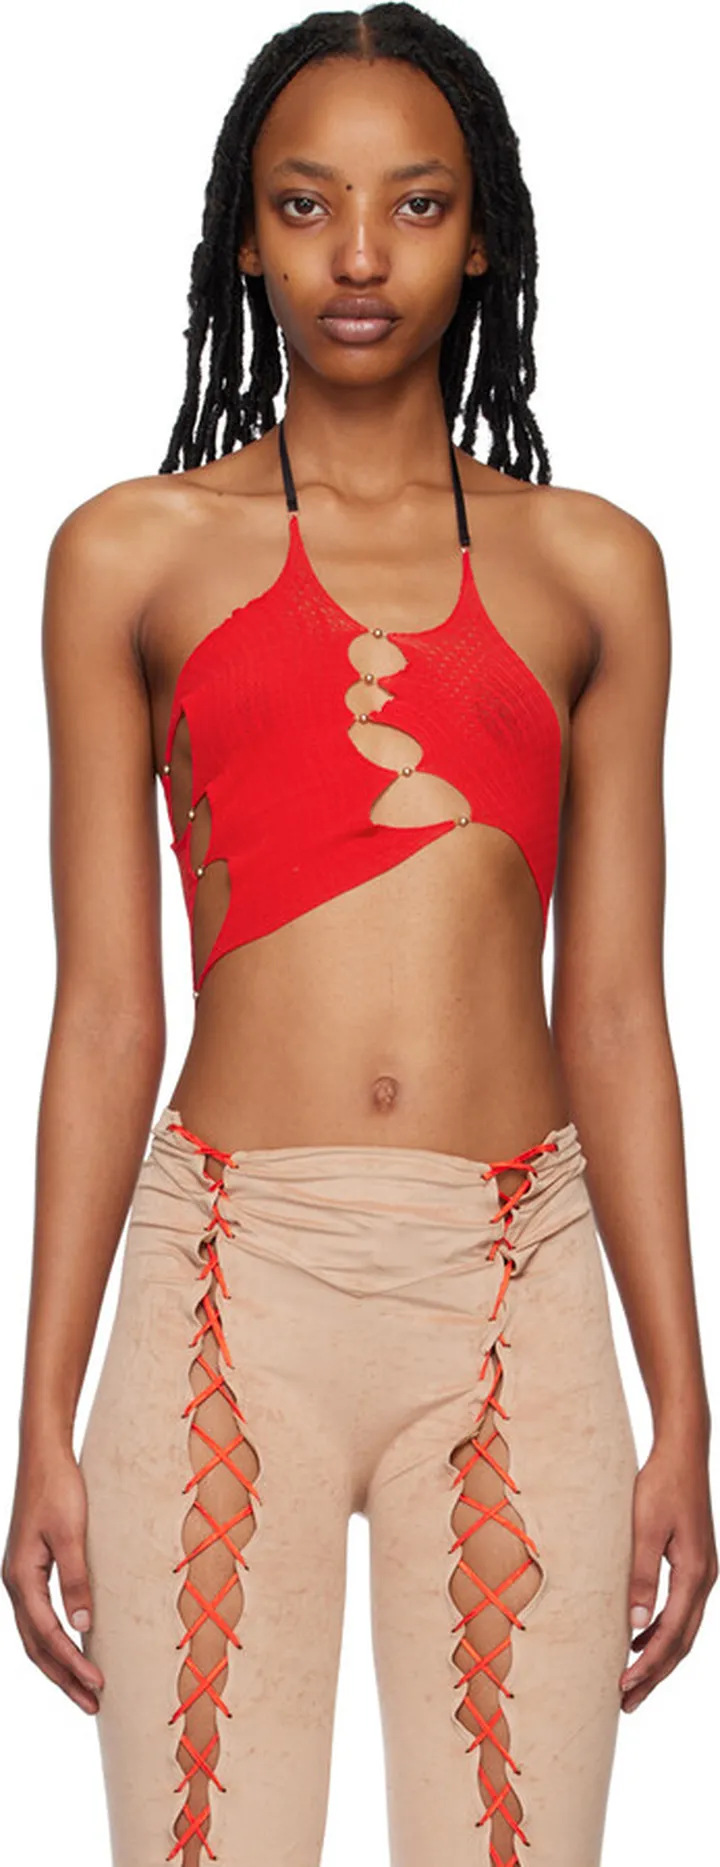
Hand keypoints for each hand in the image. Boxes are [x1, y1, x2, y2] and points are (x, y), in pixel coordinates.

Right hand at [2, 1440, 104, 1713]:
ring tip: (85, 1688)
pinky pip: (37, 1617)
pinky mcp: (28, 1569)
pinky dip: (53, 1641)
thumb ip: (76, 1580)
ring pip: (34, 1636)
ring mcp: (19, 1577)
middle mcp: (15, 1583)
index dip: (73, 1663)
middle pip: (36, 1646)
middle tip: (93, 1704)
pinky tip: (72, 1647)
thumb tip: (83, 1626)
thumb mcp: (71, 1533)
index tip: (99, 1684)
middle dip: (63, 1677)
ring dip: (58, 1664)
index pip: (48, 1636)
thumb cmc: (58, 1488)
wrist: (43, 1454)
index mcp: (21, 1578)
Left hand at [619, 1434, 717, 1711]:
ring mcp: (703, 1573)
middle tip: (626, 1703)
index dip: (647, 1665)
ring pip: (683, 1630)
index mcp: (695, 1574)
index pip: (671, 1634)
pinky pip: (681, 1611)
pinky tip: (639, 1639)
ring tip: (632, 1682)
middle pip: (681, 1641)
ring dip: (658, 1657)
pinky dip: (662, 1632)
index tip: (623, 1687)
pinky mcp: (695, 1564)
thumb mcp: (645, 1528)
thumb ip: (641, 1575)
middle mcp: (705, 1579)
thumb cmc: (661, 1485)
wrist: (683, 1453)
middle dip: (654, 1674)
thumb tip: (634, 1624)